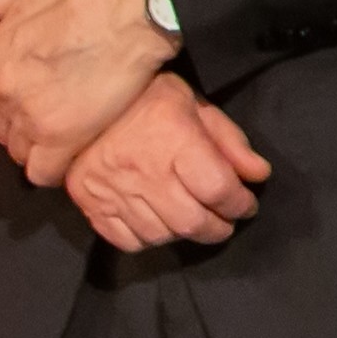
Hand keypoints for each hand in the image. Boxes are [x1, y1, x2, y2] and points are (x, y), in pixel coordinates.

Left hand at [0, 0, 170, 185]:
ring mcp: (30, 119)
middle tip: (48, 114)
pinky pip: (41, 173)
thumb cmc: (77, 0)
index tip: (15, 101)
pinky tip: (71, 152)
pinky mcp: (61, 139)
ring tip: (62, 132)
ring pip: (18, 154)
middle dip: (17, 126)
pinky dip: (54, 169)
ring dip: (37, 147)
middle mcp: (3, 94)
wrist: (125, 14)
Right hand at [65, 70, 271, 251]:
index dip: (240, 204)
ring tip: (192, 219)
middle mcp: (143, 170)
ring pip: (161, 236)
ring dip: (185, 234)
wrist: (78, 96)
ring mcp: (112, 191)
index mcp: (173, 138)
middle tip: (224, 220)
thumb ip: (229, 141)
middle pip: (192, 222)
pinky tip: (157, 222)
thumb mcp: (194, 104)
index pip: (218, 188)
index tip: (245, 203)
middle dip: (218, 228)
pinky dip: (149, 239)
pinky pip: (128, 241)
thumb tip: (258, 175)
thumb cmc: (144, 97)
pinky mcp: (91, 204)